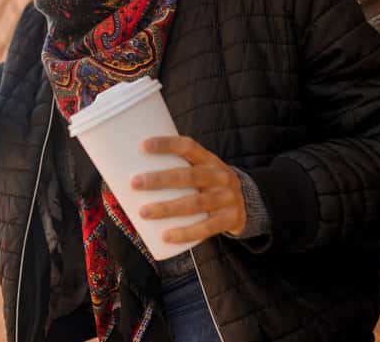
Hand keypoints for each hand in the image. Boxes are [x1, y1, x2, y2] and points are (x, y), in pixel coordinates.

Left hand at [130, 135, 247, 242]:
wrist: (248, 204)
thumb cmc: (210, 184)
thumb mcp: (202, 170)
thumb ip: (177, 168)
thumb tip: (131, 170)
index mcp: (210, 159)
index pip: (188, 146)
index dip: (166, 144)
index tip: (142, 146)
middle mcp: (220, 176)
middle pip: (188, 176)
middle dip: (159, 180)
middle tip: (134, 183)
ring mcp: (226, 198)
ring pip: (194, 203)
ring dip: (167, 208)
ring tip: (143, 212)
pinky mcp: (229, 219)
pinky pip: (205, 228)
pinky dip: (185, 233)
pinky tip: (166, 236)